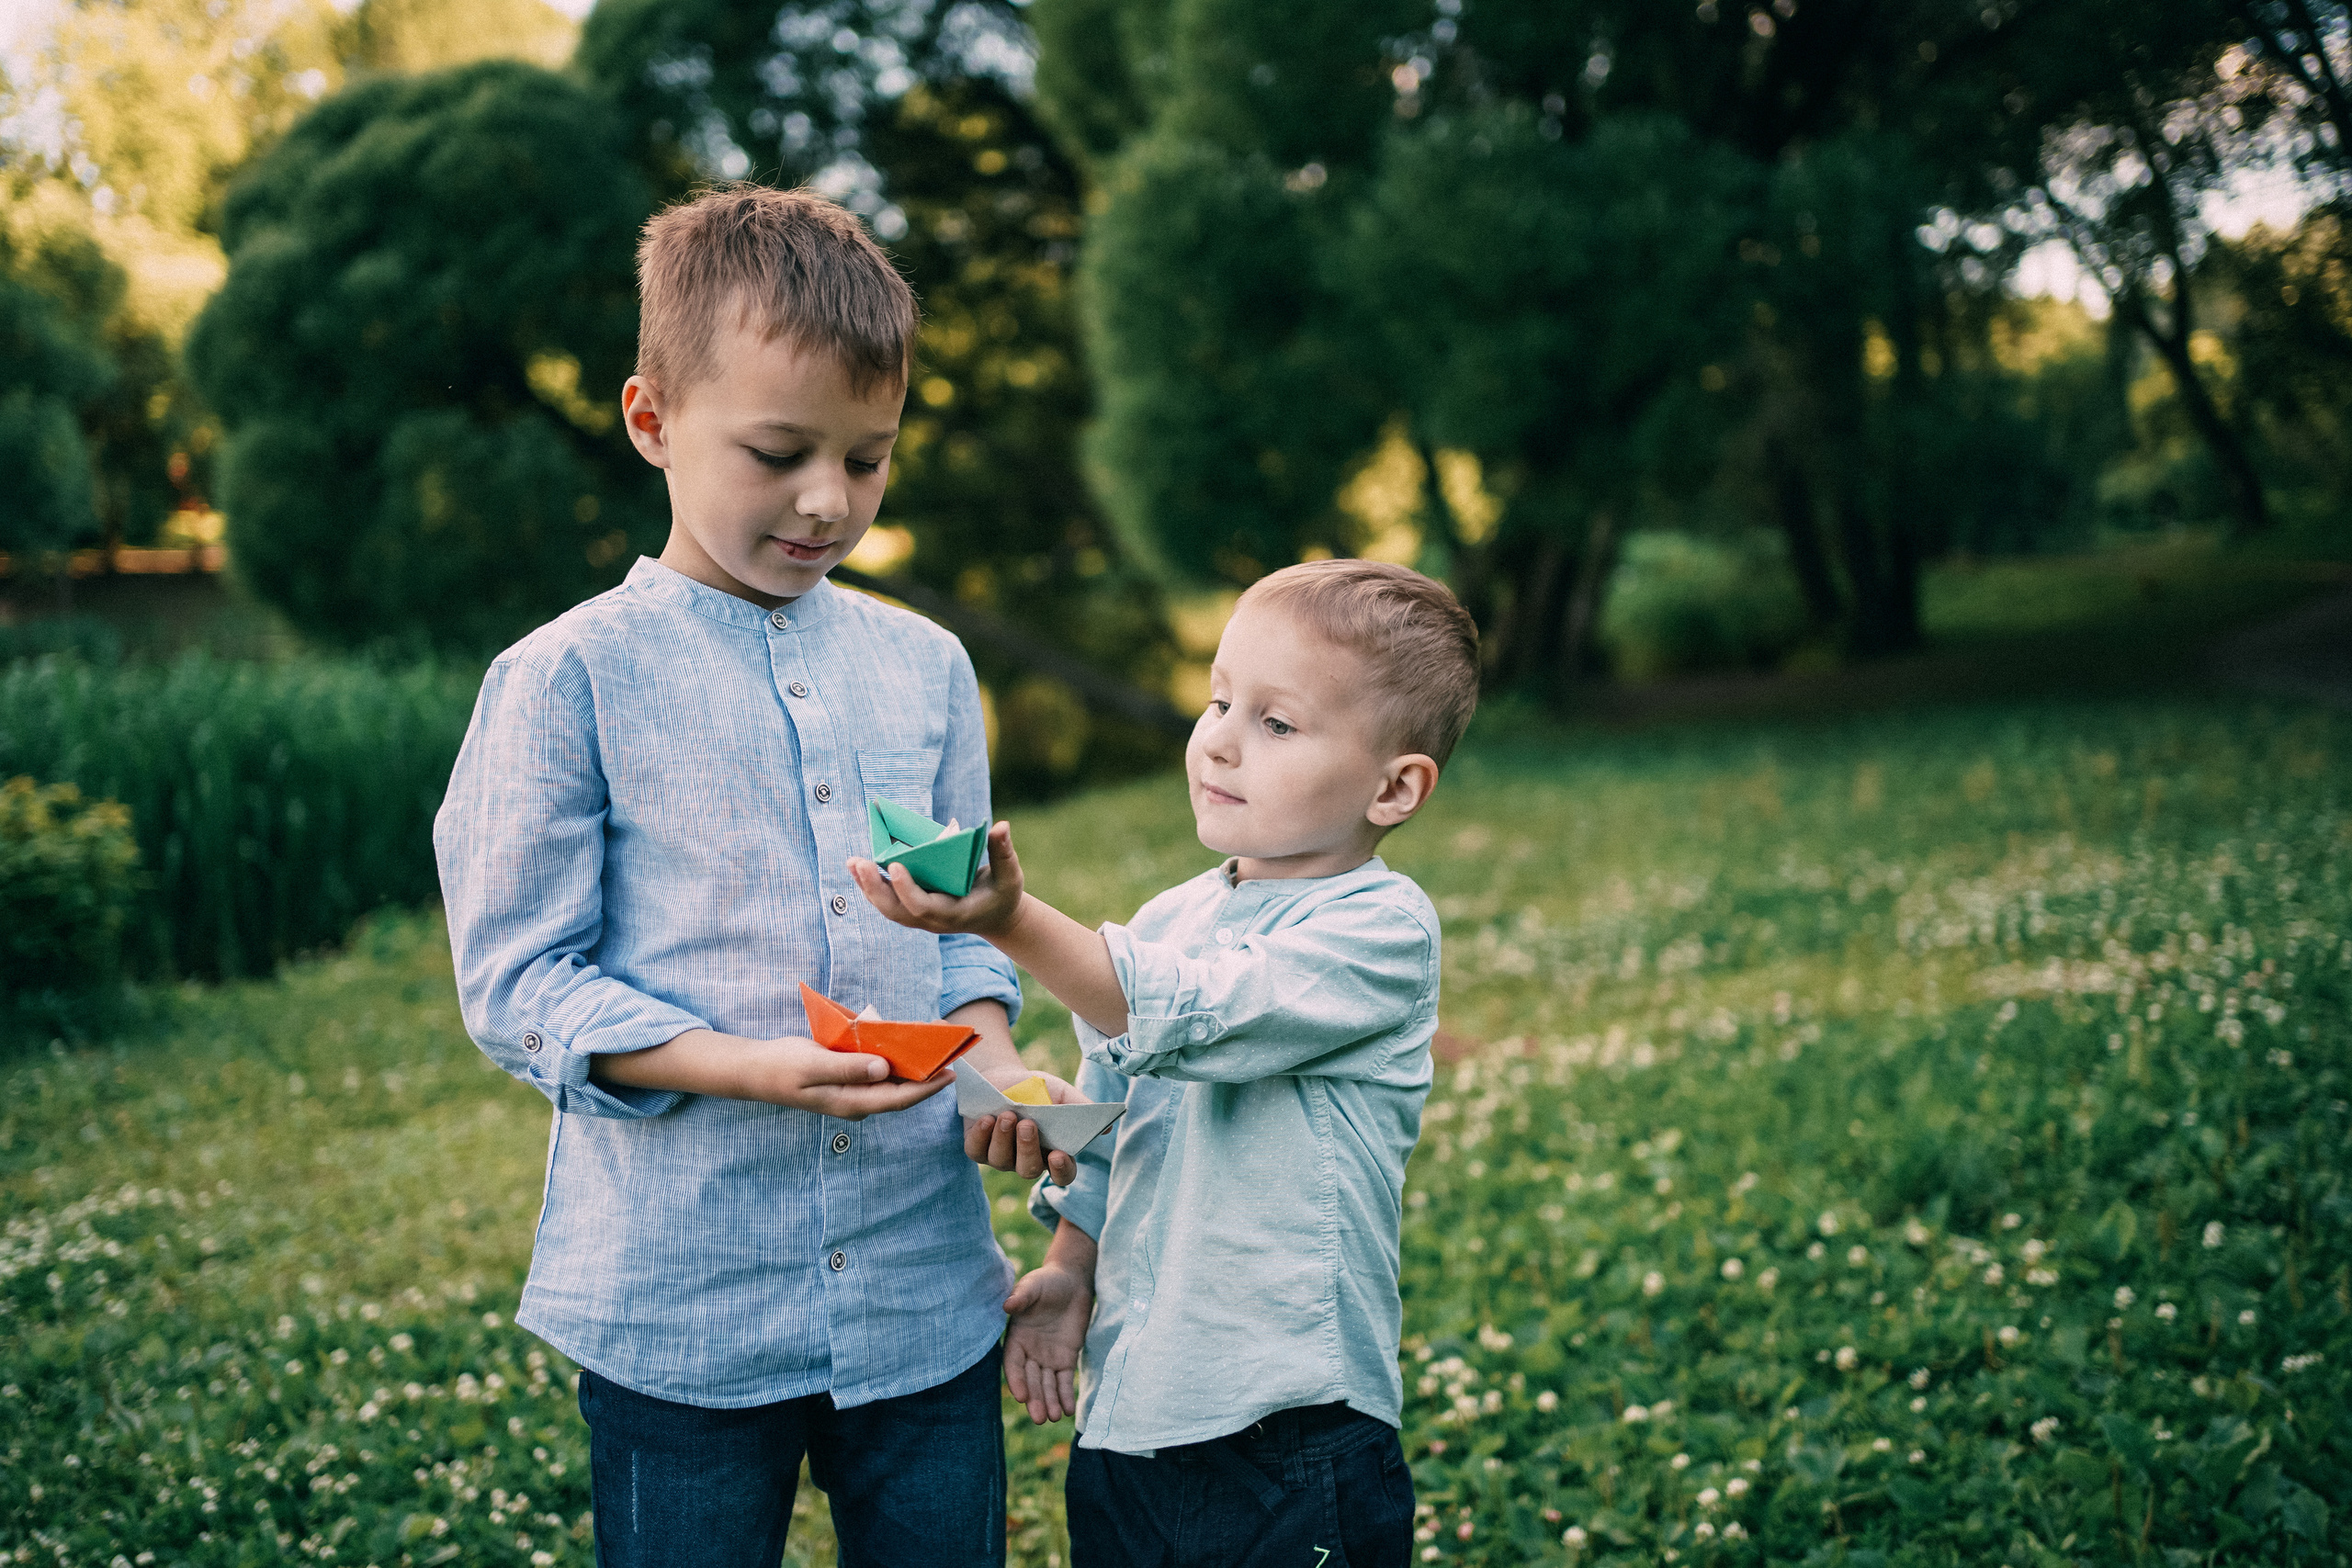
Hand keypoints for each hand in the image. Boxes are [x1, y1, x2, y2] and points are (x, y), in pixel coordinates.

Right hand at [593, 1028, 950, 1117]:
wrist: (753, 1069)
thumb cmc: (781, 1067)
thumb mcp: (813, 1064)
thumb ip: (850, 1068)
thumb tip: (886, 1070)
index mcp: (851, 1103)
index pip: (899, 1098)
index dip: (928, 1087)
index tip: (952, 1072)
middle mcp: (856, 1102)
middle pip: (901, 1090)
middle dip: (928, 1074)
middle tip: (954, 1053)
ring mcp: (851, 1093)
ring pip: (891, 1081)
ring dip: (912, 1065)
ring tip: (937, 1045)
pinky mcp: (846, 1080)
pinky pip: (877, 1071)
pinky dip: (892, 1057)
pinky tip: (903, 1040)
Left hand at [850, 820, 1025, 935]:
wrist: (995, 917)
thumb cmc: (1003, 895)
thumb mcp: (1011, 876)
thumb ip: (1004, 852)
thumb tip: (1001, 826)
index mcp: (953, 915)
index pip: (923, 907)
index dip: (906, 889)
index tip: (894, 866)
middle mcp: (931, 920)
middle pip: (896, 911)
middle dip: (875, 889)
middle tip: (859, 863)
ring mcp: (920, 917)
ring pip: (887, 907)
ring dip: (867, 886)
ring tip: (852, 861)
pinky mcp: (913, 908)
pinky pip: (888, 899)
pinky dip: (872, 884)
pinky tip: (858, 866)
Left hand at [963, 1069, 1079, 1185]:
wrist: (1001, 1076)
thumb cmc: (1035, 1088)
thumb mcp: (1060, 1093)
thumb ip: (1081, 1109)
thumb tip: (1107, 1129)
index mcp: (1053, 1152)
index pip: (1062, 1174)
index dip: (1061, 1170)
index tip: (1059, 1155)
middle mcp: (1027, 1160)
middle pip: (1029, 1170)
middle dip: (1028, 1148)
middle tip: (1027, 1124)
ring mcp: (1000, 1157)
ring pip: (1001, 1161)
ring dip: (1004, 1138)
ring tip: (1007, 1114)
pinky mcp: (976, 1149)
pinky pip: (976, 1151)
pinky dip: (982, 1136)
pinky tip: (987, 1118)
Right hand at [1003, 1261, 1092, 1422]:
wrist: (1072, 1281)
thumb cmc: (1047, 1282)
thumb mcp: (1033, 1286)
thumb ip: (1022, 1297)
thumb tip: (1007, 1305)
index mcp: (1016, 1338)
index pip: (1014, 1364)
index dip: (1017, 1380)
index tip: (1021, 1396)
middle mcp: (1030, 1352)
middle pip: (1031, 1380)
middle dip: (1035, 1399)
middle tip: (1040, 1418)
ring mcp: (1048, 1357)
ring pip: (1047, 1384)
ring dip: (1050, 1401)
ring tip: (1054, 1418)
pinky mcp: (1067, 1358)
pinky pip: (1065, 1380)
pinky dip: (1066, 1395)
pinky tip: (1069, 1410)